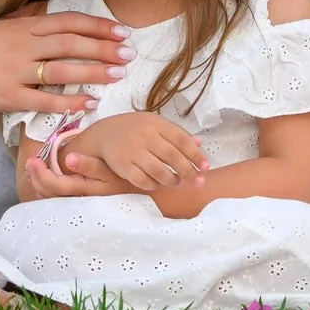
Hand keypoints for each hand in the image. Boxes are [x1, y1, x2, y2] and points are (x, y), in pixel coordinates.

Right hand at [0, 8, 133, 115]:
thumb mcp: (0, 26)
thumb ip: (27, 20)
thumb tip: (50, 12)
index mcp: (24, 27)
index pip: (68, 22)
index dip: (97, 26)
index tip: (120, 32)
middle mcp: (24, 45)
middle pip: (72, 43)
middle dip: (104, 47)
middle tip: (129, 53)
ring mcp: (16, 71)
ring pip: (63, 68)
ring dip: (94, 72)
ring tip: (118, 75)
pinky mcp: (8, 96)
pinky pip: (45, 99)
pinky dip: (69, 101)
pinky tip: (89, 103)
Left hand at [18, 150, 134, 201]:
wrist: (146, 196)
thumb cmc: (128, 180)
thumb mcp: (112, 170)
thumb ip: (90, 165)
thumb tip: (69, 159)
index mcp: (84, 190)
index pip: (54, 185)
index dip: (41, 174)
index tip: (33, 159)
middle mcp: (79, 200)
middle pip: (49, 194)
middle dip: (36, 178)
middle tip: (30, 161)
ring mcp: (80, 203)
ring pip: (53, 198)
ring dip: (40, 184)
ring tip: (34, 168)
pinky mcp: (83, 202)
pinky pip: (60, 198)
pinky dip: (49, 188)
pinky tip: (48, 177)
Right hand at [71, 112, 208, 192]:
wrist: (103, 134)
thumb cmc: (134, 129)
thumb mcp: (154, 124)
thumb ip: (176, 133)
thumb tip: (199, 144)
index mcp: (156, 124)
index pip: (181, 140)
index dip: (195, 155)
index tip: (206, 167)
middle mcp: (145, 136)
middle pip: (172, 156)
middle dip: (188, 171)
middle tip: (199, 181)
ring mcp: (133, 151)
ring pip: (158, 170)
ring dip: (172, 180)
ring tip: (178, 183)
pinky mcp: (122, 165)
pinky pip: (142, 180)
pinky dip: (153, 185)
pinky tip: (158, 185)